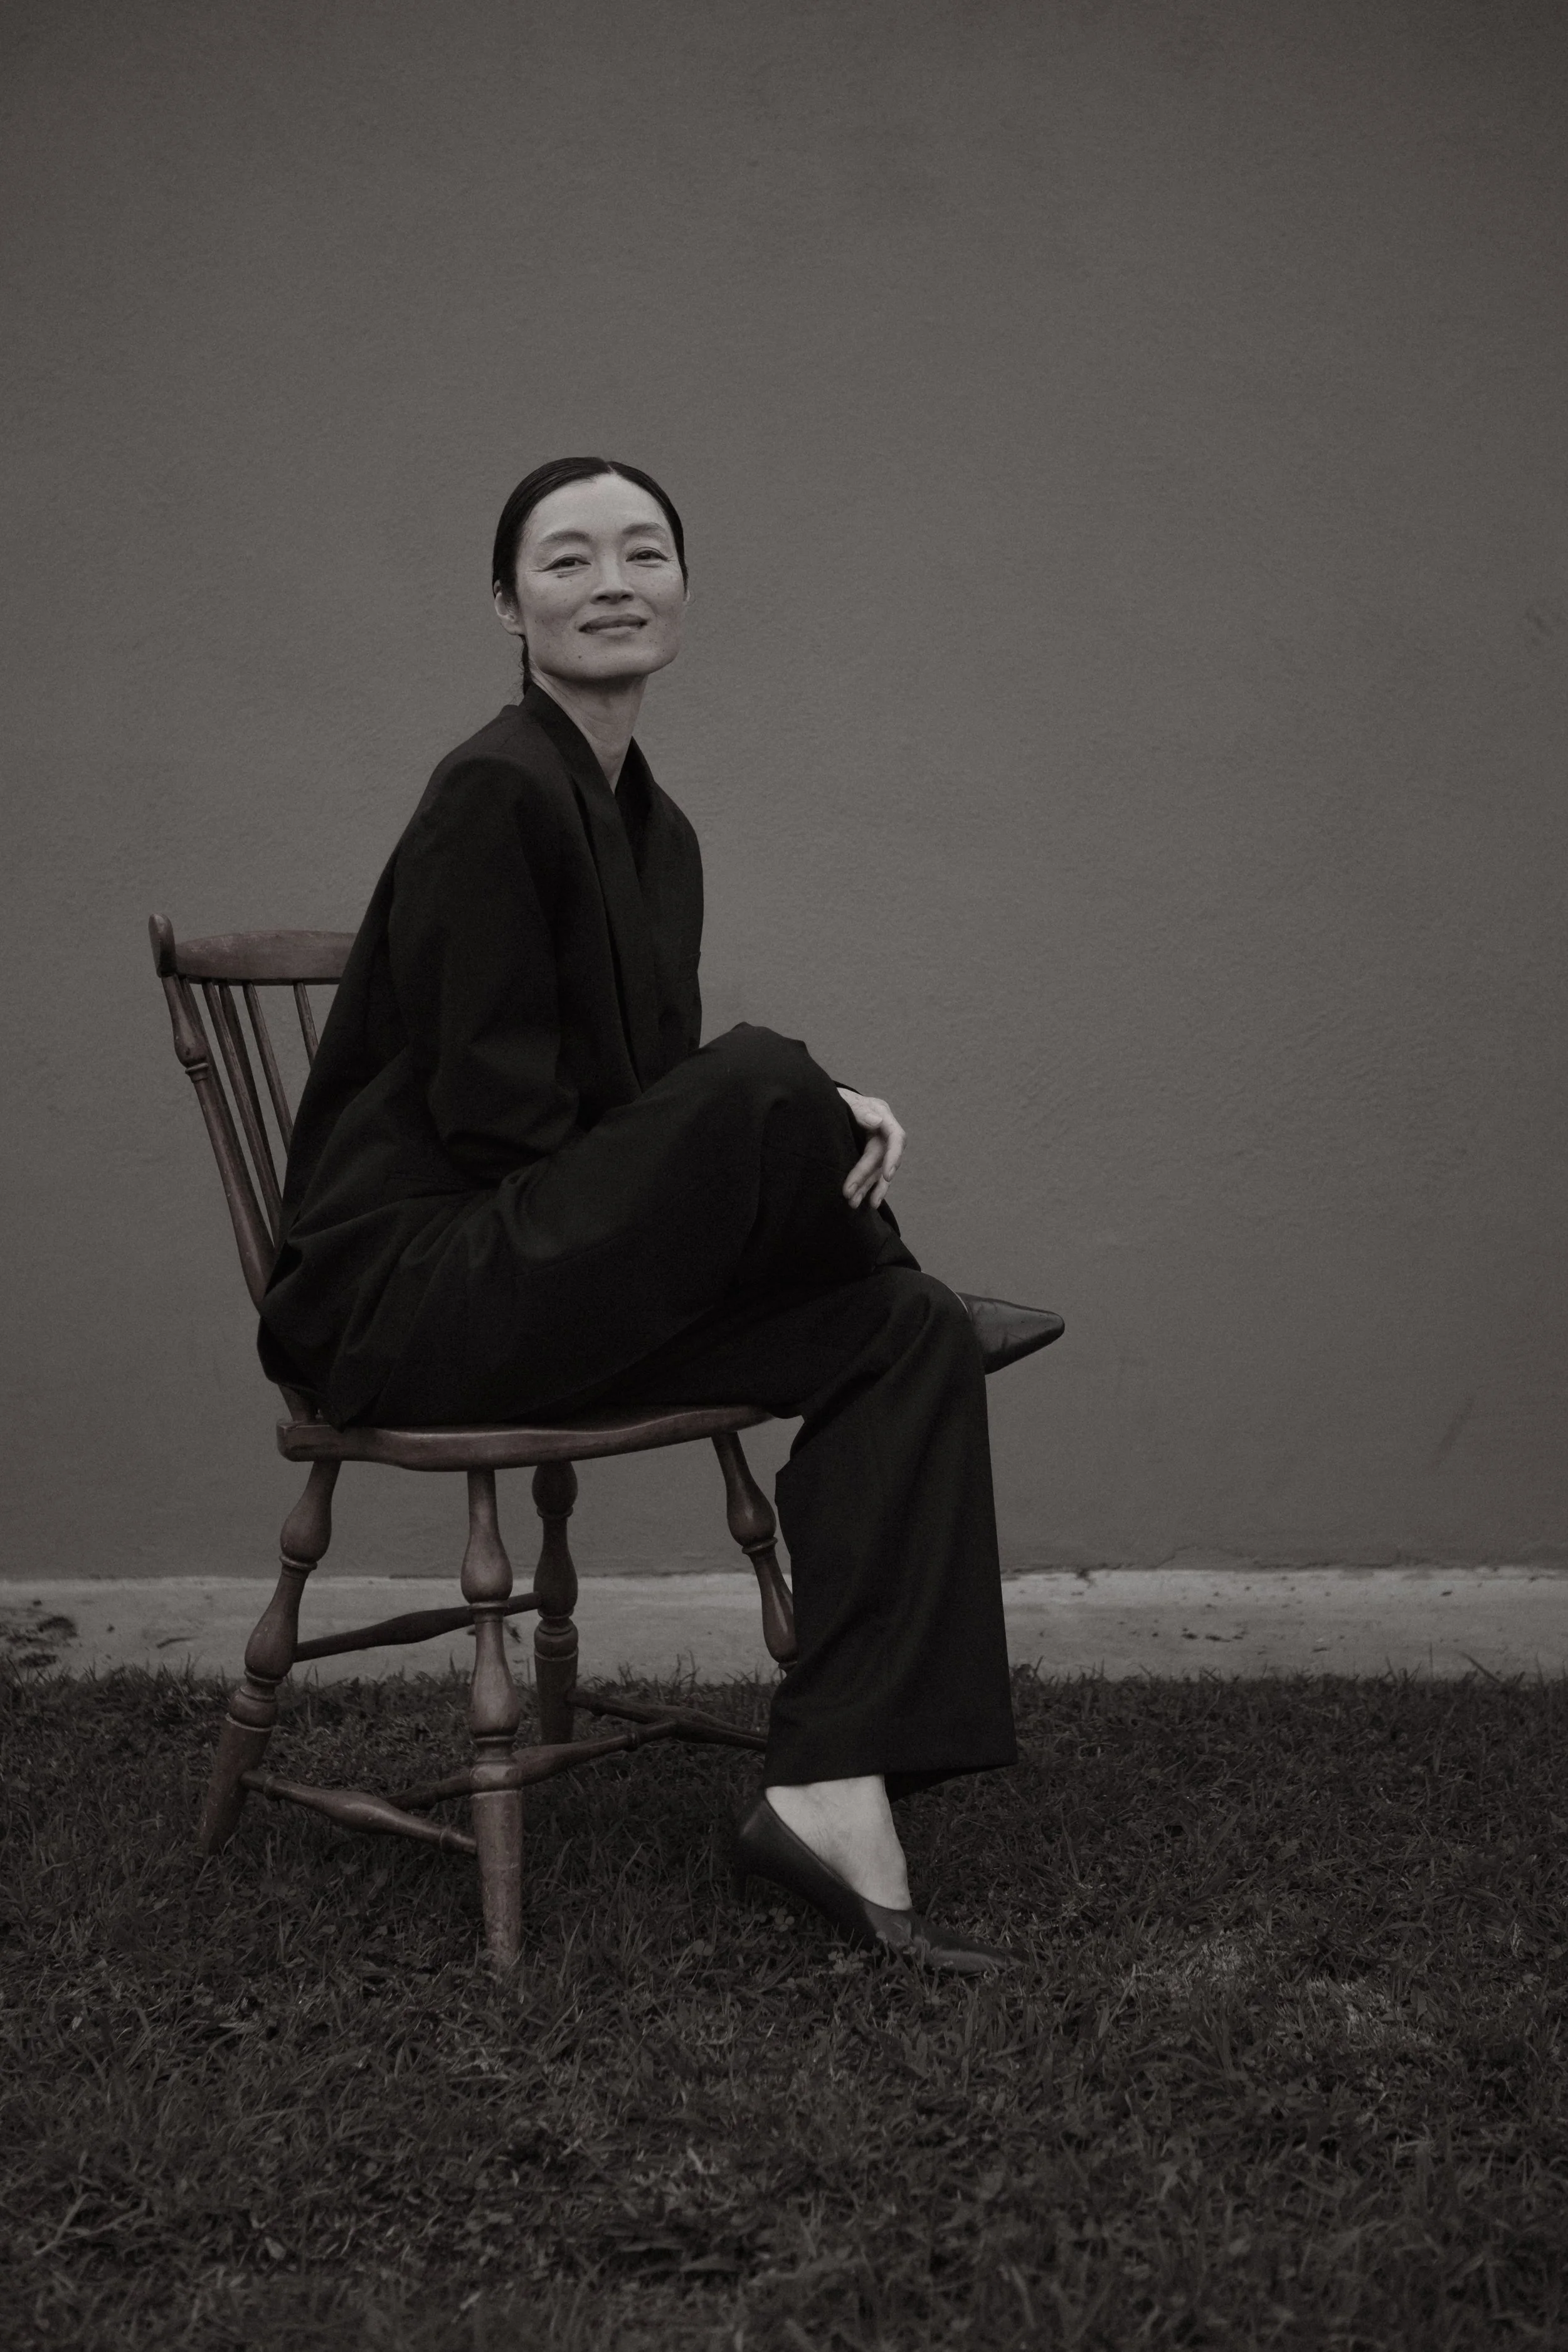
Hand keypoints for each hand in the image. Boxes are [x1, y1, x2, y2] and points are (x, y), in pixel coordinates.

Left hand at [837, 1088, 904, 1210]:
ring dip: (866, 1188)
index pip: (896, 1137)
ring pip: (877, 1169)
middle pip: (880, 1158)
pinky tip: (864, 1201)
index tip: (888, 1176)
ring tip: (853, 1204)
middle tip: (849, 1195)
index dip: (894, 1157)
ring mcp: (876, 1141)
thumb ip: (860, 1109)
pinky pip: (871, 1172)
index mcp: (881, 1112)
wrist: (823, 1099)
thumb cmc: (835, 1097)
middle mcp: (883, 1129)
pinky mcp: (868, 1152)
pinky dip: (867, 1186)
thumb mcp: (844, 1099)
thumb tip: (876, 1121)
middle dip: (866, 1178)